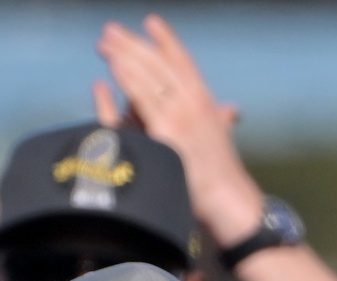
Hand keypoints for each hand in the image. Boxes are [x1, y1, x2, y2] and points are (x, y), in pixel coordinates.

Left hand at [95, 14, 263, 245]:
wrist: (230, 203)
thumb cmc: (224, 177)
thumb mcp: (224, 140)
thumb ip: (222, 120)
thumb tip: (232, 109)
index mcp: (208, 103)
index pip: (185, 63)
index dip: (168, 41)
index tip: (152, 21)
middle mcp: (196, 104)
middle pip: (160, 64)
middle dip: (135, 45)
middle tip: (110, 30)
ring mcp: (182, 116)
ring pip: (149, 75)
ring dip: (125, 55)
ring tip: (104, 41)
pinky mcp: (168, 131)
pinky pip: (143, 97)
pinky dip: (128, 77)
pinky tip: (113, 65)